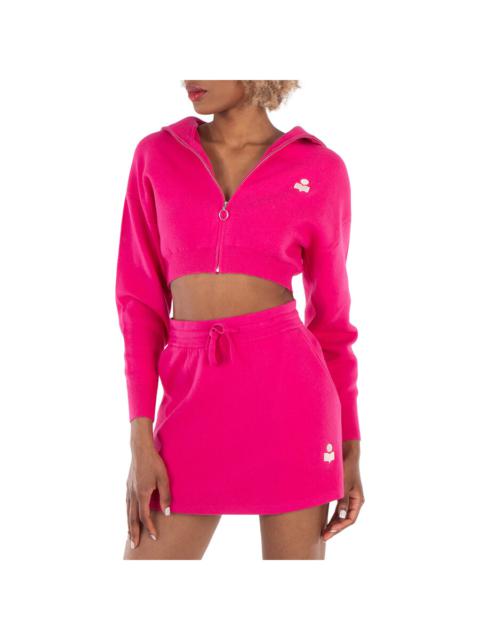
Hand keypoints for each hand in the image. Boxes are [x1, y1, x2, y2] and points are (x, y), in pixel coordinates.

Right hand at [126, 418, 171, 548]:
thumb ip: (165, 497)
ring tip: (129, 535)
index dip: (150, 529)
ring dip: (129, 525)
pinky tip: (129, 516)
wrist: (140, 449)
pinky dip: (127, 514)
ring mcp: (128, 490)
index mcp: (141, 494)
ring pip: (128, 512)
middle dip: (134, 533)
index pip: (145, 517)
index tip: (154, 538)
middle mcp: (132, 495)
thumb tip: (167, 513)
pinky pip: (127, 504)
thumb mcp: (164, 479)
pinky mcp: (128, 485)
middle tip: (134, 546)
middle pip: (132, 518)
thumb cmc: (154, 463)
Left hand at [322, 440, 364, 541]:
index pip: (350, 519)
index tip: (329, 532)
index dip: (339, 527)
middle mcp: (355, 501)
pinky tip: (325, 520)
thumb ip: (343, 501)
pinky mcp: (343, 494)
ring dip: (334, 523)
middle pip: (346, 519)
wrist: (346, 454)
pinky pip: (339, 508)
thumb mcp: (344, 485)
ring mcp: (349, 497)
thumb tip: (342, 516)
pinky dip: (333, 515)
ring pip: (342, 515)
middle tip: (324, 536)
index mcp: (358, 500)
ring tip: (324, 532)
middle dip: (335, 528)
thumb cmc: (346, 469)